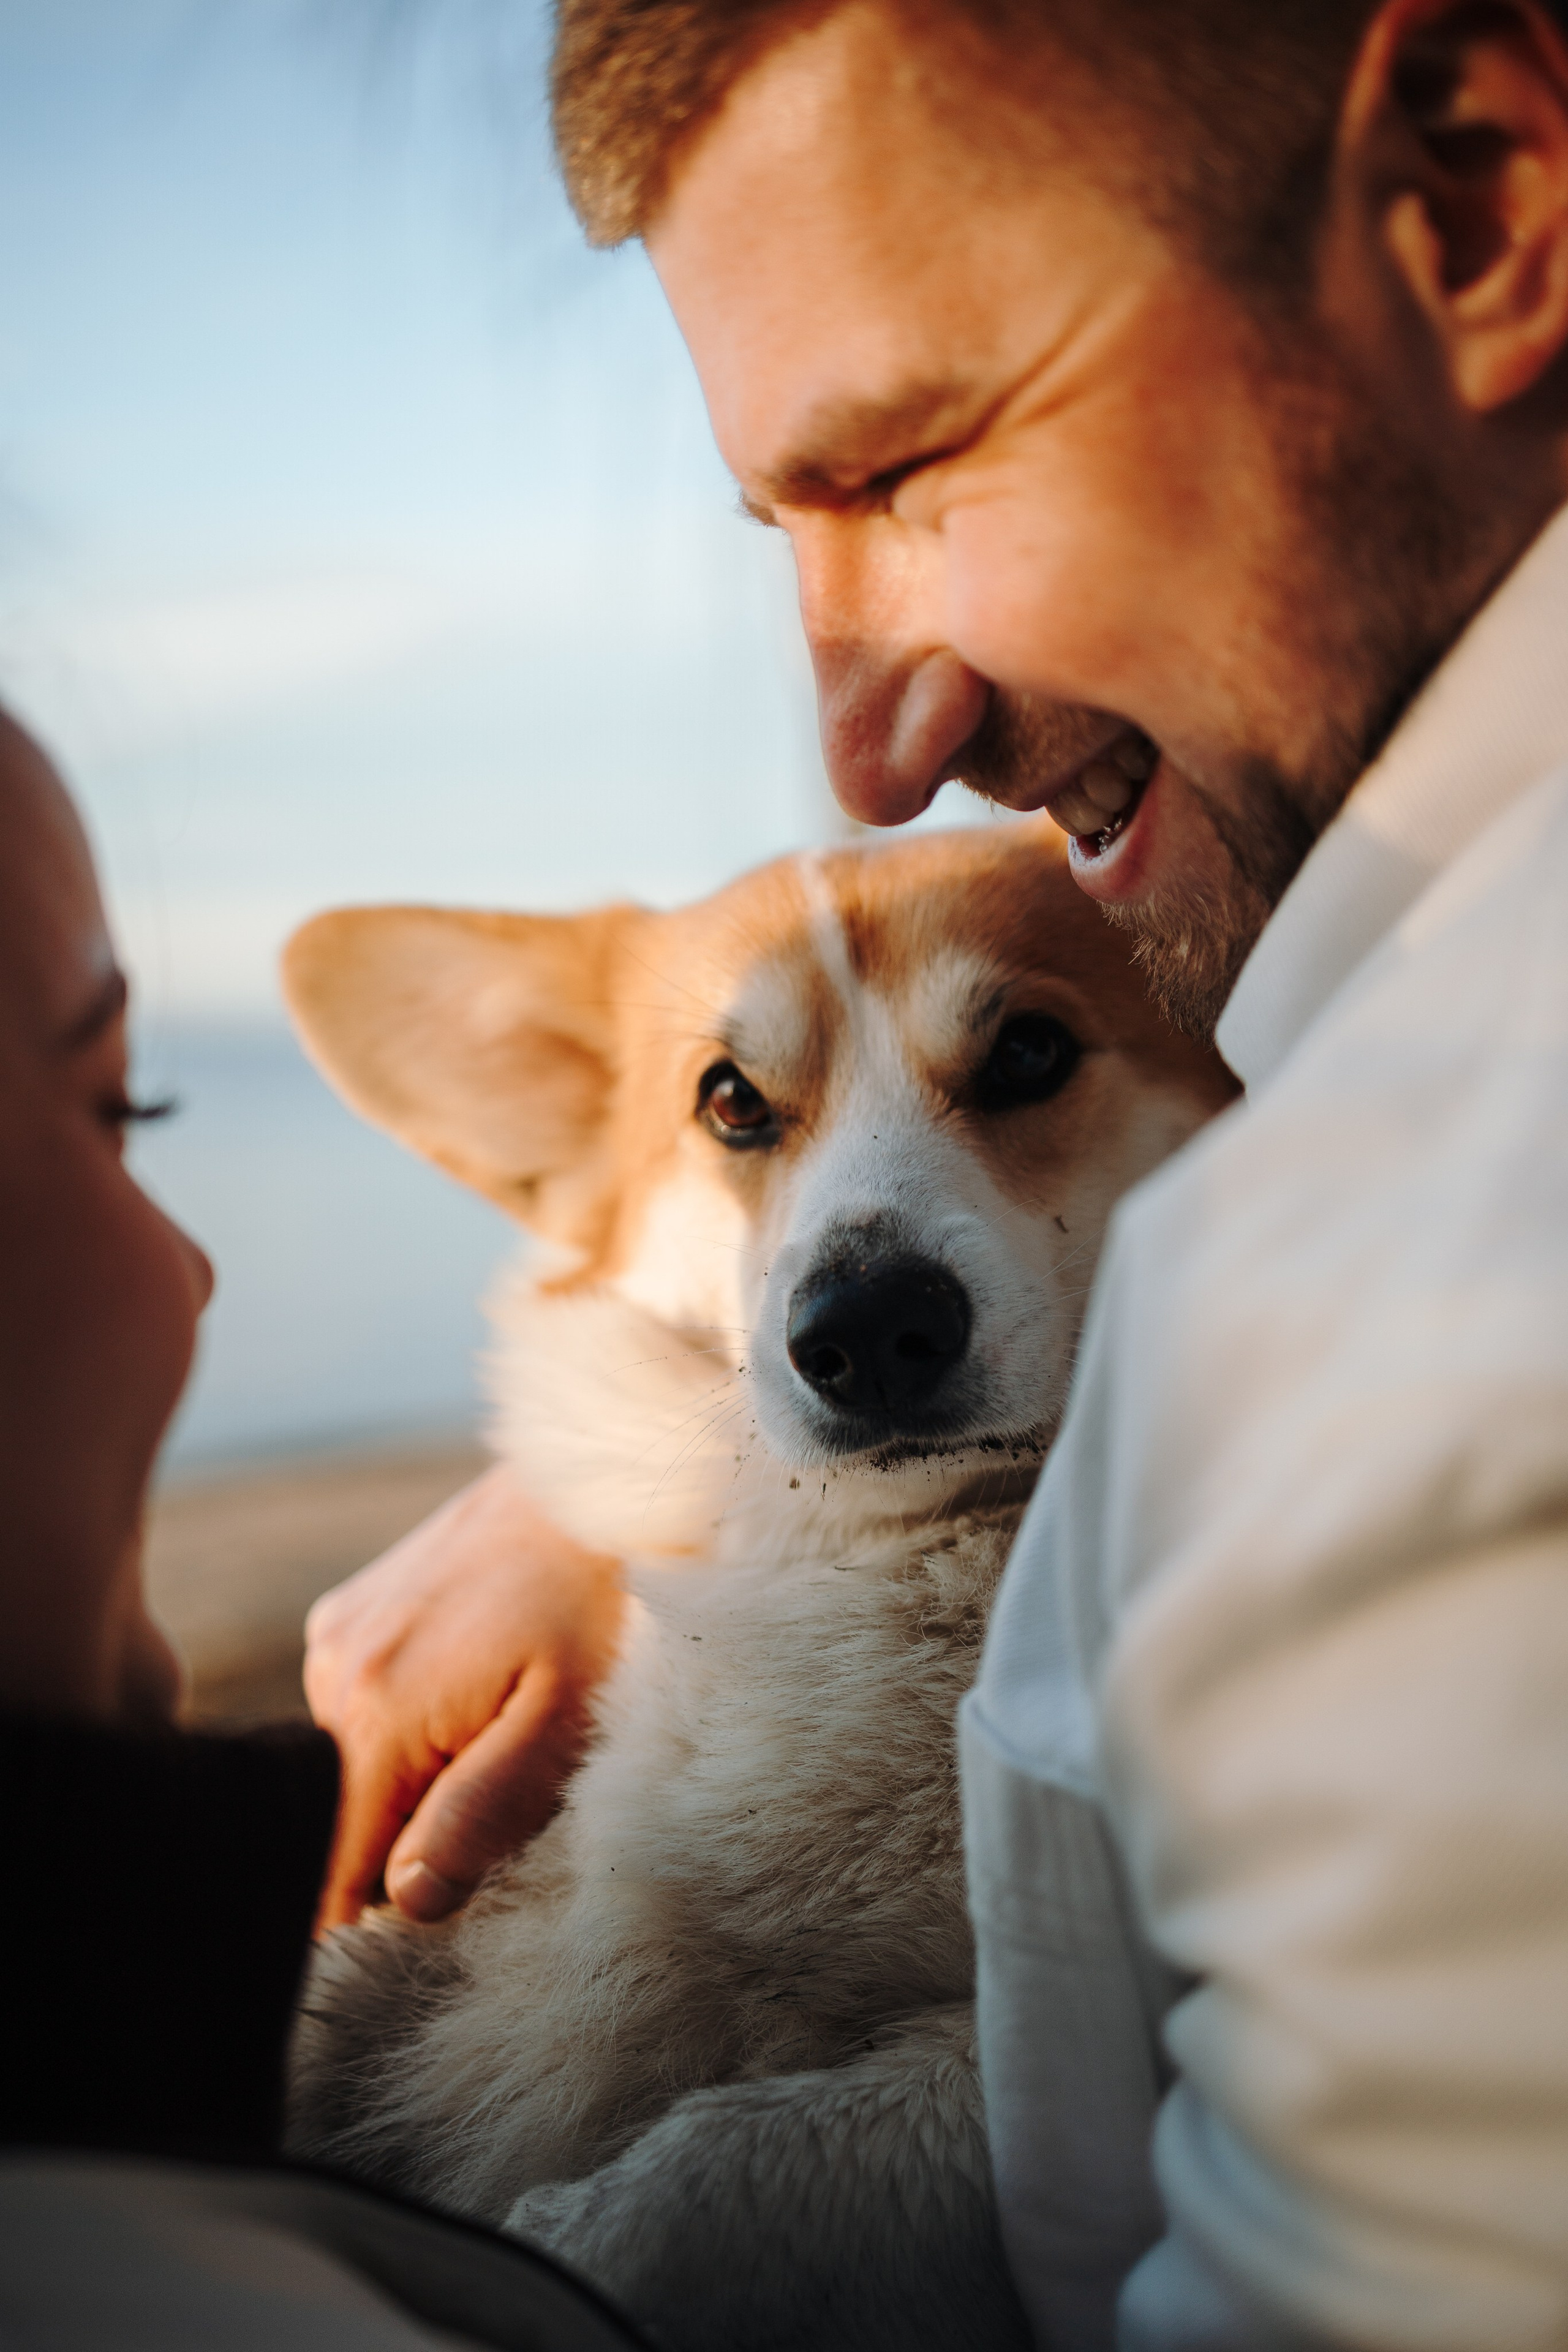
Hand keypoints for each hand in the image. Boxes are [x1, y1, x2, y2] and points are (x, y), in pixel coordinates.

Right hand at [303, 1463, 623, 1928]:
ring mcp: (337, 1630)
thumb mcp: (565, 1722)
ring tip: (510, 1708)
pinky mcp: (355, 1607)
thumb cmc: (604, 1600)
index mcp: (374, 1711)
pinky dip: (422, 1713)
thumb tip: (404, 1902)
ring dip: (429, 1763)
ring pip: (366, 1760)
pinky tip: (487, 1670)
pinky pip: (372, 1703)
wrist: (604, 1475)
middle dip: (425, 1823)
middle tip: (514, 1770)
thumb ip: (480, 1816)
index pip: (336, 1869)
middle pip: (356, 1815)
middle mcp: (332, 1668)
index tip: (452, 1896)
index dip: (386, 1906)